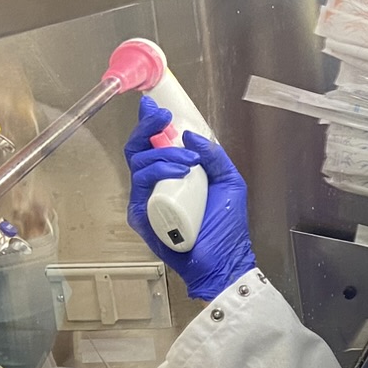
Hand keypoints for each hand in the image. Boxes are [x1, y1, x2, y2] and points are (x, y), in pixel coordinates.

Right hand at [125, 96, 258, 300]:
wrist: (224, 261)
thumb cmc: (226, 227)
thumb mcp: (229, 182)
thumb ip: (215, 156)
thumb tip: (192, 134)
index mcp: (174, 175)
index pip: (155, 144)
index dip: (151, 123)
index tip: (157, 106)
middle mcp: (156, 185)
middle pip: (138, 148)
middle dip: (148, 128)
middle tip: (164, 118)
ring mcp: (146, 200)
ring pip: (139, 163)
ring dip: (164, 152)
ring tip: (189, 159)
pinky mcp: (142, 215)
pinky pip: (141, 185)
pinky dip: (158, 171)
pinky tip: (179, 170)